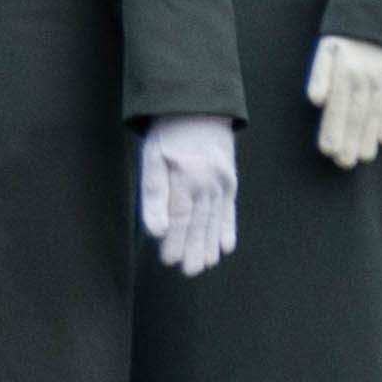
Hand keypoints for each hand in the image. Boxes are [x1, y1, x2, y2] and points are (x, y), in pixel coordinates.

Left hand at [136, 114, 240, 278]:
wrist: (200, 110)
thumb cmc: (168, 137)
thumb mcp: (152, 159)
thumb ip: (153, 195)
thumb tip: (156, 231)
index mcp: (186, 178)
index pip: (180, 219)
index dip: (175, 241)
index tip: (169, 260)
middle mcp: (208, 184)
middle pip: (200, 224)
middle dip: (194, 249)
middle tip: (189, 272)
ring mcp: (223, 183)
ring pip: (215, 220)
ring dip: (210, 244)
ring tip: (206, 265)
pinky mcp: (230, 182)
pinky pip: (230, 210)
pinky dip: (227, 229)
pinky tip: (226, 247)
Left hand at [304, 33, 381, 172]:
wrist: (377, 17)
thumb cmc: (343, 40)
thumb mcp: (326, 49)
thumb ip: (319, 75)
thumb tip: (316, 100)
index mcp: (343, 70)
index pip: (337, 106)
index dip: (332, 129)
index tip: (327, 150)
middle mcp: (364, 76)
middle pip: (356, 114)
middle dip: (349, 141)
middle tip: (343, 163)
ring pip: (374, 113)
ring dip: (367, 138)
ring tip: (361, 158)